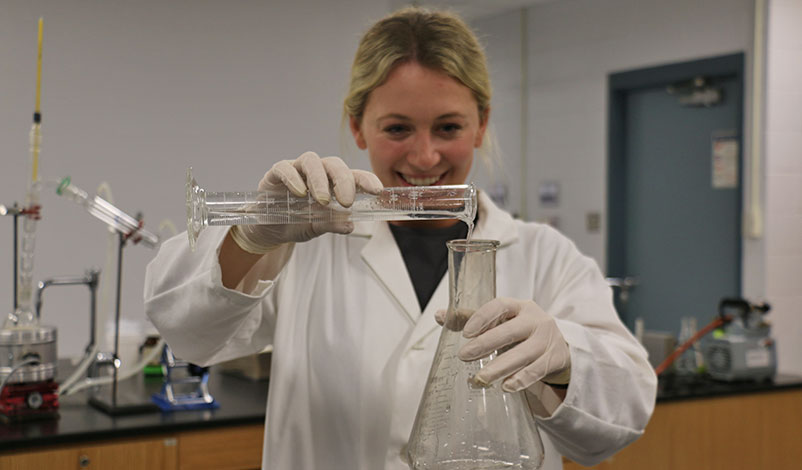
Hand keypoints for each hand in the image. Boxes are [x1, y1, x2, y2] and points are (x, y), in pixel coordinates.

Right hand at [231, 151, 382, 253]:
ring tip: (324, 200)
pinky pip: (284, 168)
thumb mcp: (317, 226)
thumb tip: (349, 225)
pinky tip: (300, 192)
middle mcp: (317, 172)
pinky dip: (293, 178)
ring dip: (320, 180)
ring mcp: (296, 170)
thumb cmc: (297, 223)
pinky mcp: (275, 174)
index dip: (367, 180)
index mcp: (333, 183)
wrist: (269, 230)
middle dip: (344, 181)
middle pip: (334, 164)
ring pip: (311, 161)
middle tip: (346, 201)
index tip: (378, 191)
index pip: (354, 175)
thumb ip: (333, 224)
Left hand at [437, 298, 570, 391]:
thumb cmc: (520, 330)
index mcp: (519, 307)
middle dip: (486, 344)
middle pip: (510, 331)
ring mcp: (547, 340)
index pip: (500, 306)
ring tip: (480, 378)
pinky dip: (520, 379)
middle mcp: (535, 320)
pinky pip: (536, 371)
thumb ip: (471, 318)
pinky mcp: (554, 359)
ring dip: (500, 367)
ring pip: (523, 354)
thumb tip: (439, 316)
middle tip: (463, 356)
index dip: (482, 317)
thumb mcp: (500, 321)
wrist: (556, 345)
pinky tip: (505, 386)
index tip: (465, 332)